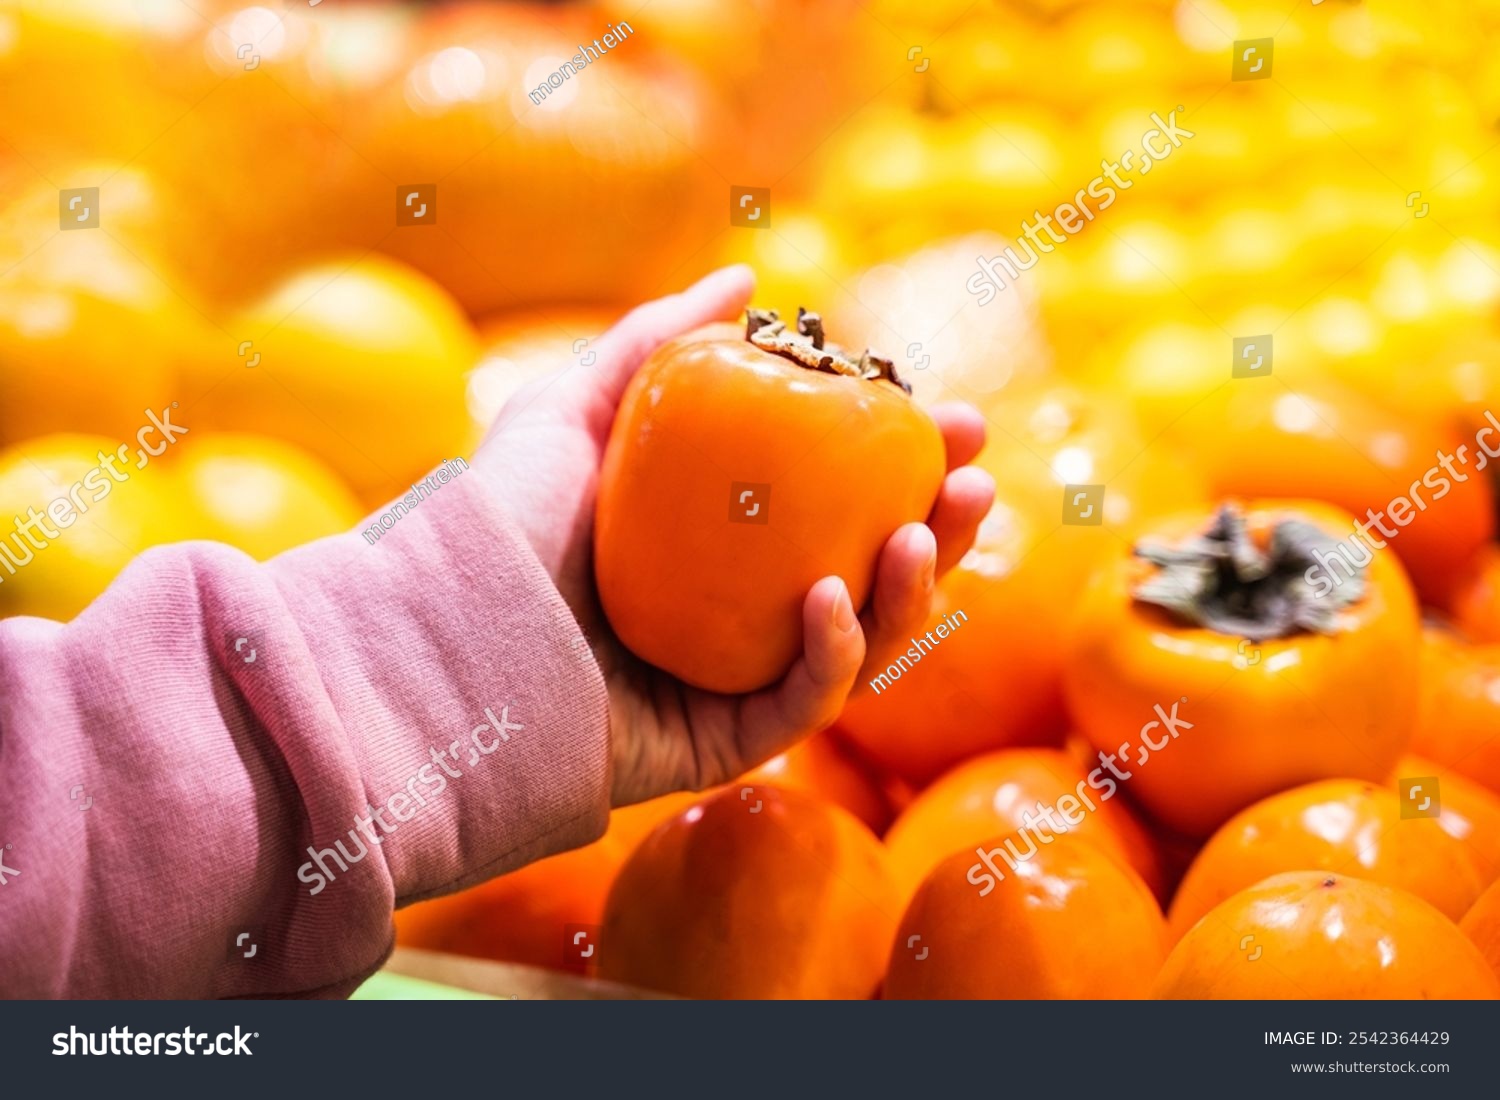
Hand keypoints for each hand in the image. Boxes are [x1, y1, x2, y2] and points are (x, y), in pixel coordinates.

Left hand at [478, 266, 994, 805]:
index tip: (952, 419)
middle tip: (976, 480)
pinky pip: (802, 702)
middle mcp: (735, 608)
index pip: (833, 500)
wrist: (436, 642)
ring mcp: (732, 678)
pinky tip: (832, 593)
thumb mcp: (571, 410)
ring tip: (924, 529)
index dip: (902, 461)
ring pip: (859, 642)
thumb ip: (657, 343)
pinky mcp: (720, 740)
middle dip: (938, 527)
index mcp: (717, 540)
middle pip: (866, 571)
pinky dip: (833, 651)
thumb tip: (746, 280)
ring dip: (911, 589)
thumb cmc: (496, 526)